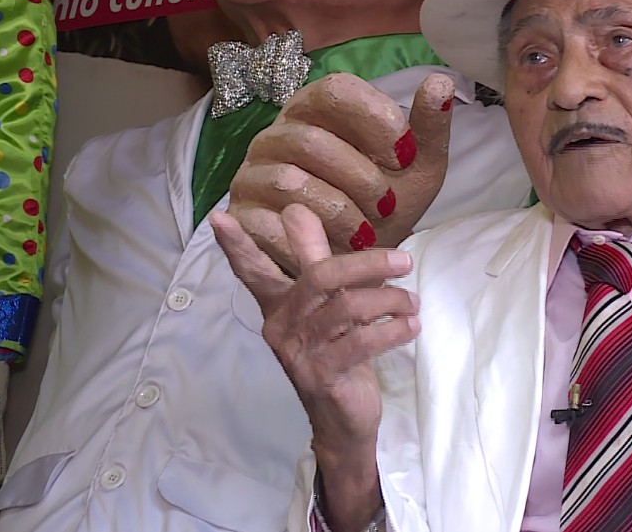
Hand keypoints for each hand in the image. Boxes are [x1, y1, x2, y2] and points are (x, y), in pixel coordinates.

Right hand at [212, 204, 414, 527]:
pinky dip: (392, 330)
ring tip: (412, 304)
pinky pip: (360, 341)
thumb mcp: (326, 305)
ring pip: (346, 307)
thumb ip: (312, 259)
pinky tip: (410, 326)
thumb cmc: (337, 354)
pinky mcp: (320, 376)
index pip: (253, 271)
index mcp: (278, 306)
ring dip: (389, 301)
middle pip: (320, 276)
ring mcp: (298, 353)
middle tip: (404, 262)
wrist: (344, 422)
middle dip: (368, 264)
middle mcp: (281, 327)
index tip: (219, 218)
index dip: (237, 247)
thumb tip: (297, 211)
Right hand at [229, 72, 453, 277]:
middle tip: (387, 205)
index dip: (375, 121)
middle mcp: (278, 132)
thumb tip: (442, 83)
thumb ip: (428, 127)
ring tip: (365, 233)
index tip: (405, 156)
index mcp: (318, 108)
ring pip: (289, 182)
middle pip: (311, 141)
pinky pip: (266, 223)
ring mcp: (253, 173)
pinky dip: (309, 240)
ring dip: (338, 212)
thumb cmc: (385, 204)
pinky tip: (334, 250)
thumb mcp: (417, 168)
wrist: (357, 261)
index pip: (336, 91)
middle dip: (360, 178)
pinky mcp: (242, 214)